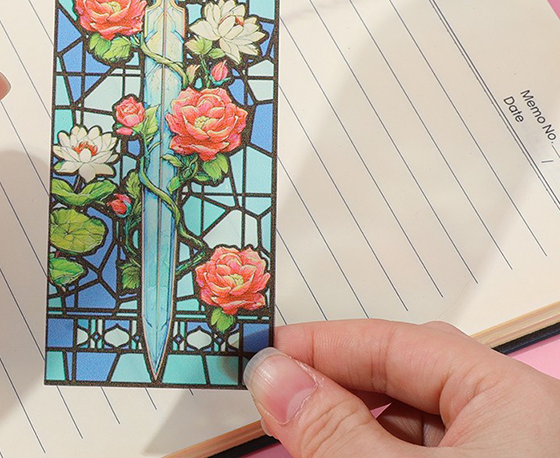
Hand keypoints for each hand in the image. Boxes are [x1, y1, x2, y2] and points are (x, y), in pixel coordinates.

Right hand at [245, 319, 559, 456]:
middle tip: (278, 395)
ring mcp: (511, 453)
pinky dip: (381, 449)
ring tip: (304, 431)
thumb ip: (333, 429)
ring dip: (355, 422)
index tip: (268, 353)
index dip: (324, 343)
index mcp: (514, 399)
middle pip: (408, 377)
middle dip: (338, 383)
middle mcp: (522, 421)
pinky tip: (344, 453)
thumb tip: (271, 375)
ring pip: (417, 421)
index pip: (397, 343)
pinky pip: (434, 450)